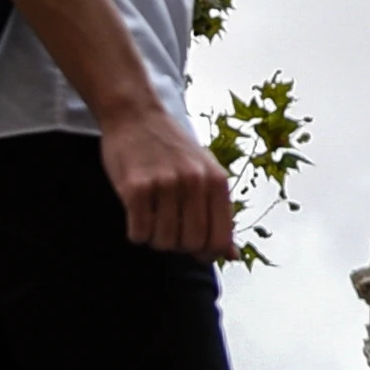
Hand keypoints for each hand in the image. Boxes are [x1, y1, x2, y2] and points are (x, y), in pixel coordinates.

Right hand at [98, 93, 238, 259]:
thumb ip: (219, 213)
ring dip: (155, 238)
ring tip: (152, 217)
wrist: (136, 114)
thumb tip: (233, 256)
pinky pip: (138, 233)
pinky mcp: (136, 187)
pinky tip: (137, 214)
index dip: (207, 253)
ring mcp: (165, 184)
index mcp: (217, 181)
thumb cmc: (172, 148)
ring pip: (163, 242)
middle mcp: (195, 182)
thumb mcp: (205, 173)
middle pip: (191, 244)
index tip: (194, 248)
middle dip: (178, 245)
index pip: (220, 240)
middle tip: (168, 227)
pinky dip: (136, 232)